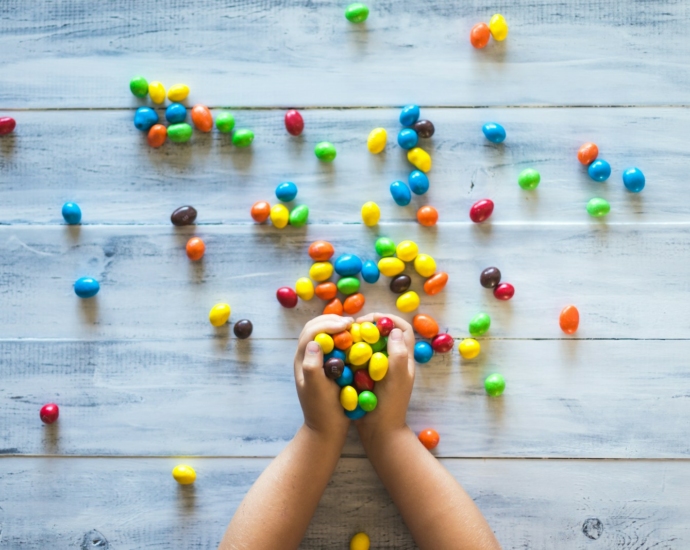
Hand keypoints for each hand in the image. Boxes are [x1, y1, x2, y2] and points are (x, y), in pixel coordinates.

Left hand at [294, 314, 353, 441]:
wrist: (326, 430)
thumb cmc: (323, 410)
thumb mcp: (317, 390)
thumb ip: (312, 367)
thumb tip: (315, 343)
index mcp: (302, 360)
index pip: (311, 332)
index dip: (327, 324)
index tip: (346, 324)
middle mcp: (306, 357)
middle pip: (314, 328)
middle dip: (331, 320)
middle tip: (350, 322)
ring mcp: (316, 361)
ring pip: (323, 334)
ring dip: (336, 326)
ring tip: (353, 327)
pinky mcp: (326, 366)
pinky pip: (332, 344)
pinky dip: (341, 337)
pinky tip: (355, 340)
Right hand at [353, 312, 415, 446]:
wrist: (380, 432)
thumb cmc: (390, 405)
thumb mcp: (397, 379)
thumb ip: (398, 354)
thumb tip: (394, 331)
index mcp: (405, 359)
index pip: (402, 329)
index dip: (388, 319)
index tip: (369, 319)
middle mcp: (394, 361)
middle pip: (385, 333)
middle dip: (370, 326)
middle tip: (353, 326)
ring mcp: (381, 369)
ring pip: (371, 344)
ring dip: (359, 338)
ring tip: (345, 337)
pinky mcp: (368, 377)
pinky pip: (361, 358)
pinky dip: (352, 352)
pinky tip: (340, 352)